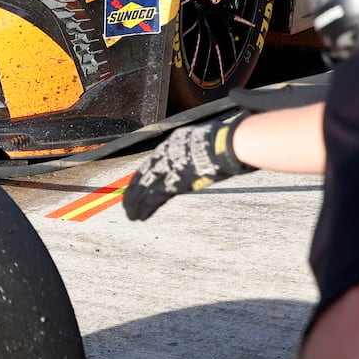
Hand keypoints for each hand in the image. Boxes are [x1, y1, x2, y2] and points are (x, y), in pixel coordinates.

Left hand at [122, 114, 254, 220]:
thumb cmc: (227, 143)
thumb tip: (197, 164)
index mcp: (174, 142)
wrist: (230, 143)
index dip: (143, 175)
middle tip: (127, 203)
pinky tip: (140, 216)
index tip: (136, 186)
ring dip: (136, 202)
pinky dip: (146, 207)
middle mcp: (168, 152)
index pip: (153, 161)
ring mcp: (170, 165)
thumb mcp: (206, 142)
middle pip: (144, 173)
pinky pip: (155, 195)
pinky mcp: (175, 180)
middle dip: (134, 190)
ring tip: (131, 214)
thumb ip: (196, 154)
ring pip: (145, 186)